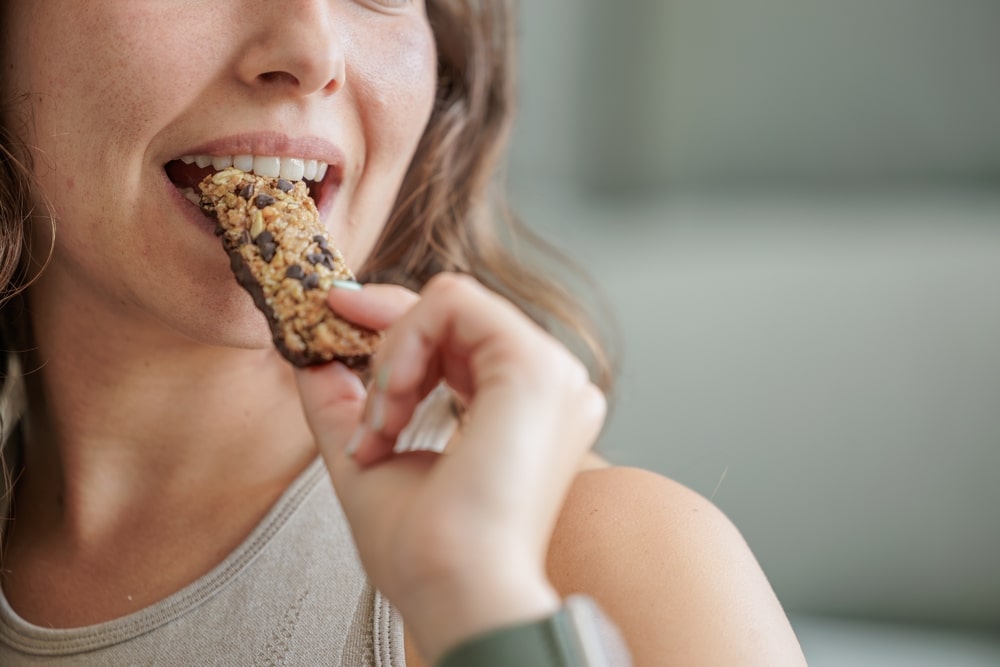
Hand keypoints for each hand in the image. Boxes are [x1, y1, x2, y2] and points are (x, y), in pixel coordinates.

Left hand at [294, 273, 606, 662]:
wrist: (453, 591)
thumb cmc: (424, 552)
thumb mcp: (371, 458)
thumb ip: (344, 404)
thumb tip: (310, 356)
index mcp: (525, 411)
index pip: (462, 338)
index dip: (399, 323)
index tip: (336, 310)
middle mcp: (550, 388)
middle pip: (457, 313)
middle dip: (386, 339)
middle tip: (338, 350)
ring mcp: (551, 374)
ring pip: (452, 302)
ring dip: (394, 355)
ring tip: (382, 422)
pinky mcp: (533, 365)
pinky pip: (454, 303)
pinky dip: (406, 344)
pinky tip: (394, 402)